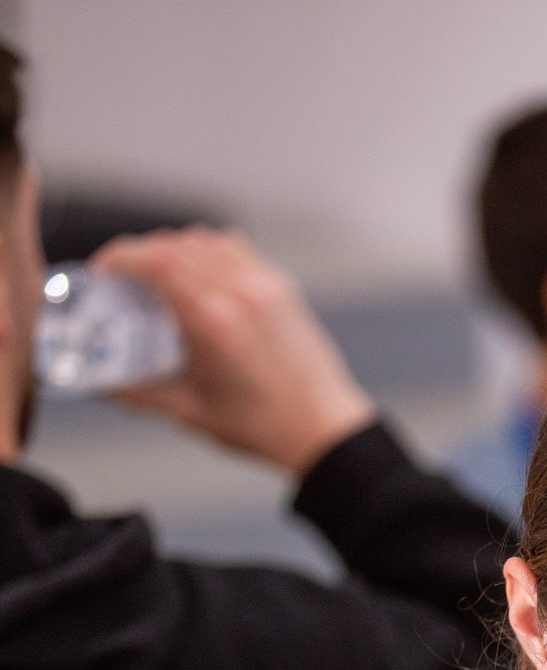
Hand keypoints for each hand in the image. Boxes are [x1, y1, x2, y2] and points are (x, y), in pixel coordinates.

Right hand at [91, 228, 375, 474]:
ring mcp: (263, 285)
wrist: (322, 428)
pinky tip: (198, 276)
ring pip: (202, 240)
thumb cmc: (262, 426)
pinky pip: (233, 248)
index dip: (120, 258)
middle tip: (124, 281)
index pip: (155, 261)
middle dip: (139, 255)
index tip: (104, 272)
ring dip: (172, 250)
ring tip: (159, 278)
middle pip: (172, 245)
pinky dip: (206, 251)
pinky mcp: (281, 286)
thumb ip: (139, 393)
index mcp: (213, 322)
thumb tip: (101, 382)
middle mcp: (239, 293)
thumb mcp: (190, 413)